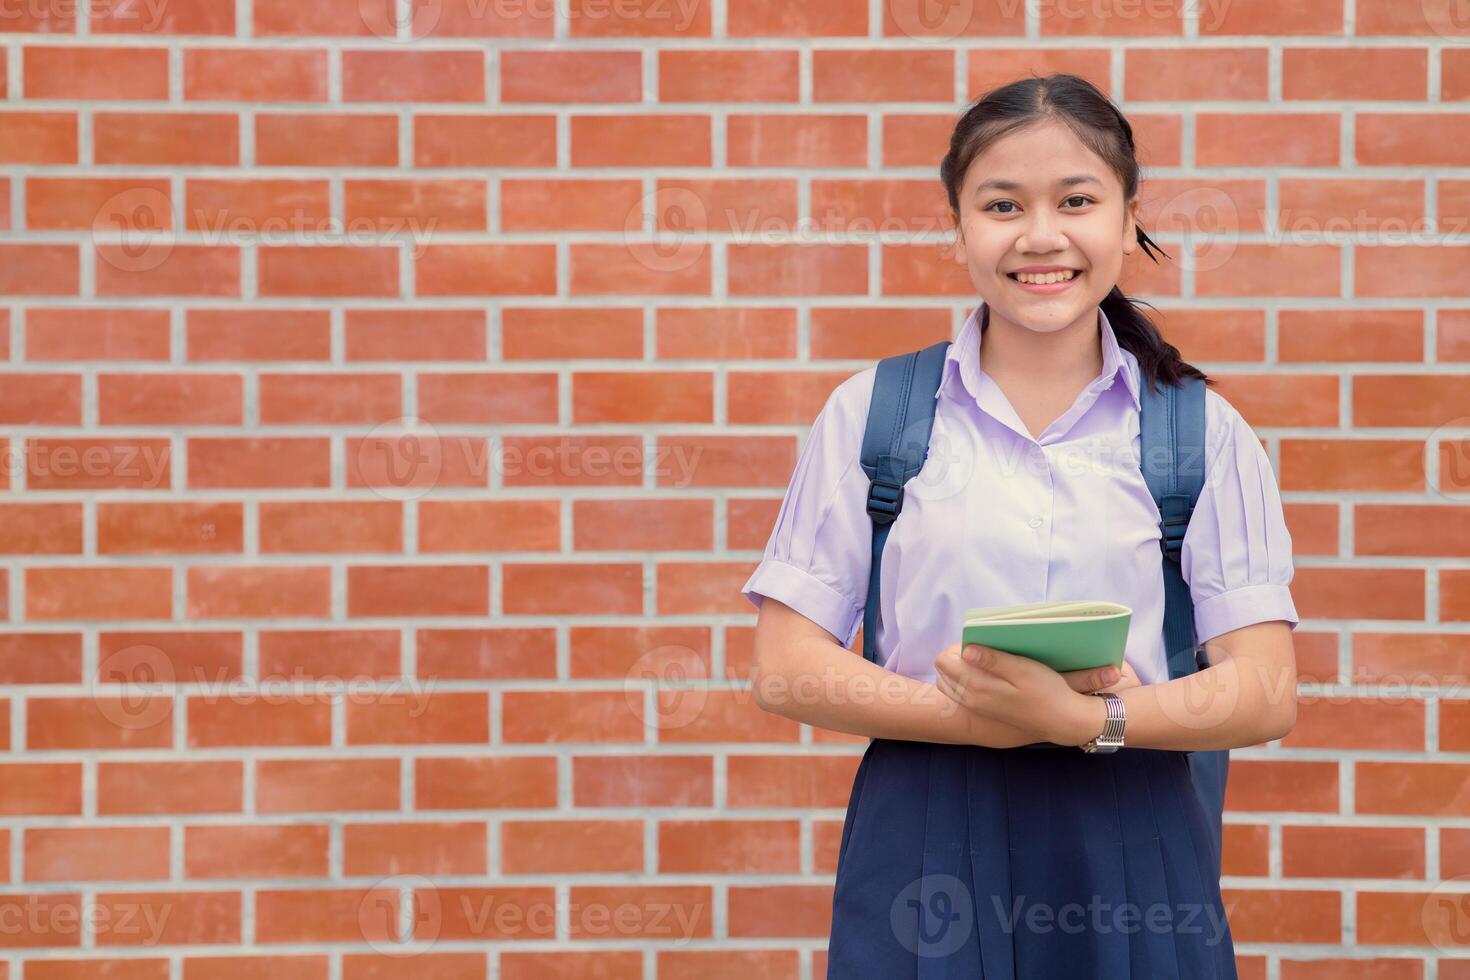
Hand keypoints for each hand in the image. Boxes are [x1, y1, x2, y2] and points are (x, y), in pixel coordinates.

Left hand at [934, 642, 1137, 744]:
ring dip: (959, 669)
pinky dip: (964, 680)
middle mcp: (970, 699)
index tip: (979, 642)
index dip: (957, 646)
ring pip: (948, 683)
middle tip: (982, 650)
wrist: (1060, 721)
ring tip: (984, 662)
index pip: (944, 660)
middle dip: (956, 656)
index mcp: (977, 687)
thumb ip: (992, 660)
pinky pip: (959, 692)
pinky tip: (986, 676)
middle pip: (943, 670)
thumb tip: (966, 649)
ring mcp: (975, 707)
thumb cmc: (1046, 691)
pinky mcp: (982, 711)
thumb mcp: (1022, 669)